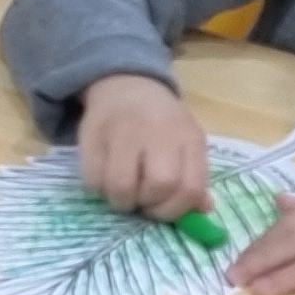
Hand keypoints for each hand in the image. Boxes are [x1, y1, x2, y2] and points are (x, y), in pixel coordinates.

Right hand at [77, 74, 210, 218]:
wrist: (127, 85)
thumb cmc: (162, 124)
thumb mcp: (187, 143)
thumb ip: (195, 177)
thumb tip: (202, 210)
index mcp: (187, 137)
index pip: (190, 187)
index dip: (176, 209)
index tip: (163, 208)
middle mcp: (158, 131)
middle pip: (159, 186)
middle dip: (149, 204)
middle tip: (142, 201)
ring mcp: (123, 131)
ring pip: (121, 187)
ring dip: (121, 200)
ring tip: (123, 191)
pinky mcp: (93, 134)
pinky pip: (93, 179)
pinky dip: (99, 187)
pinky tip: (105, 176)